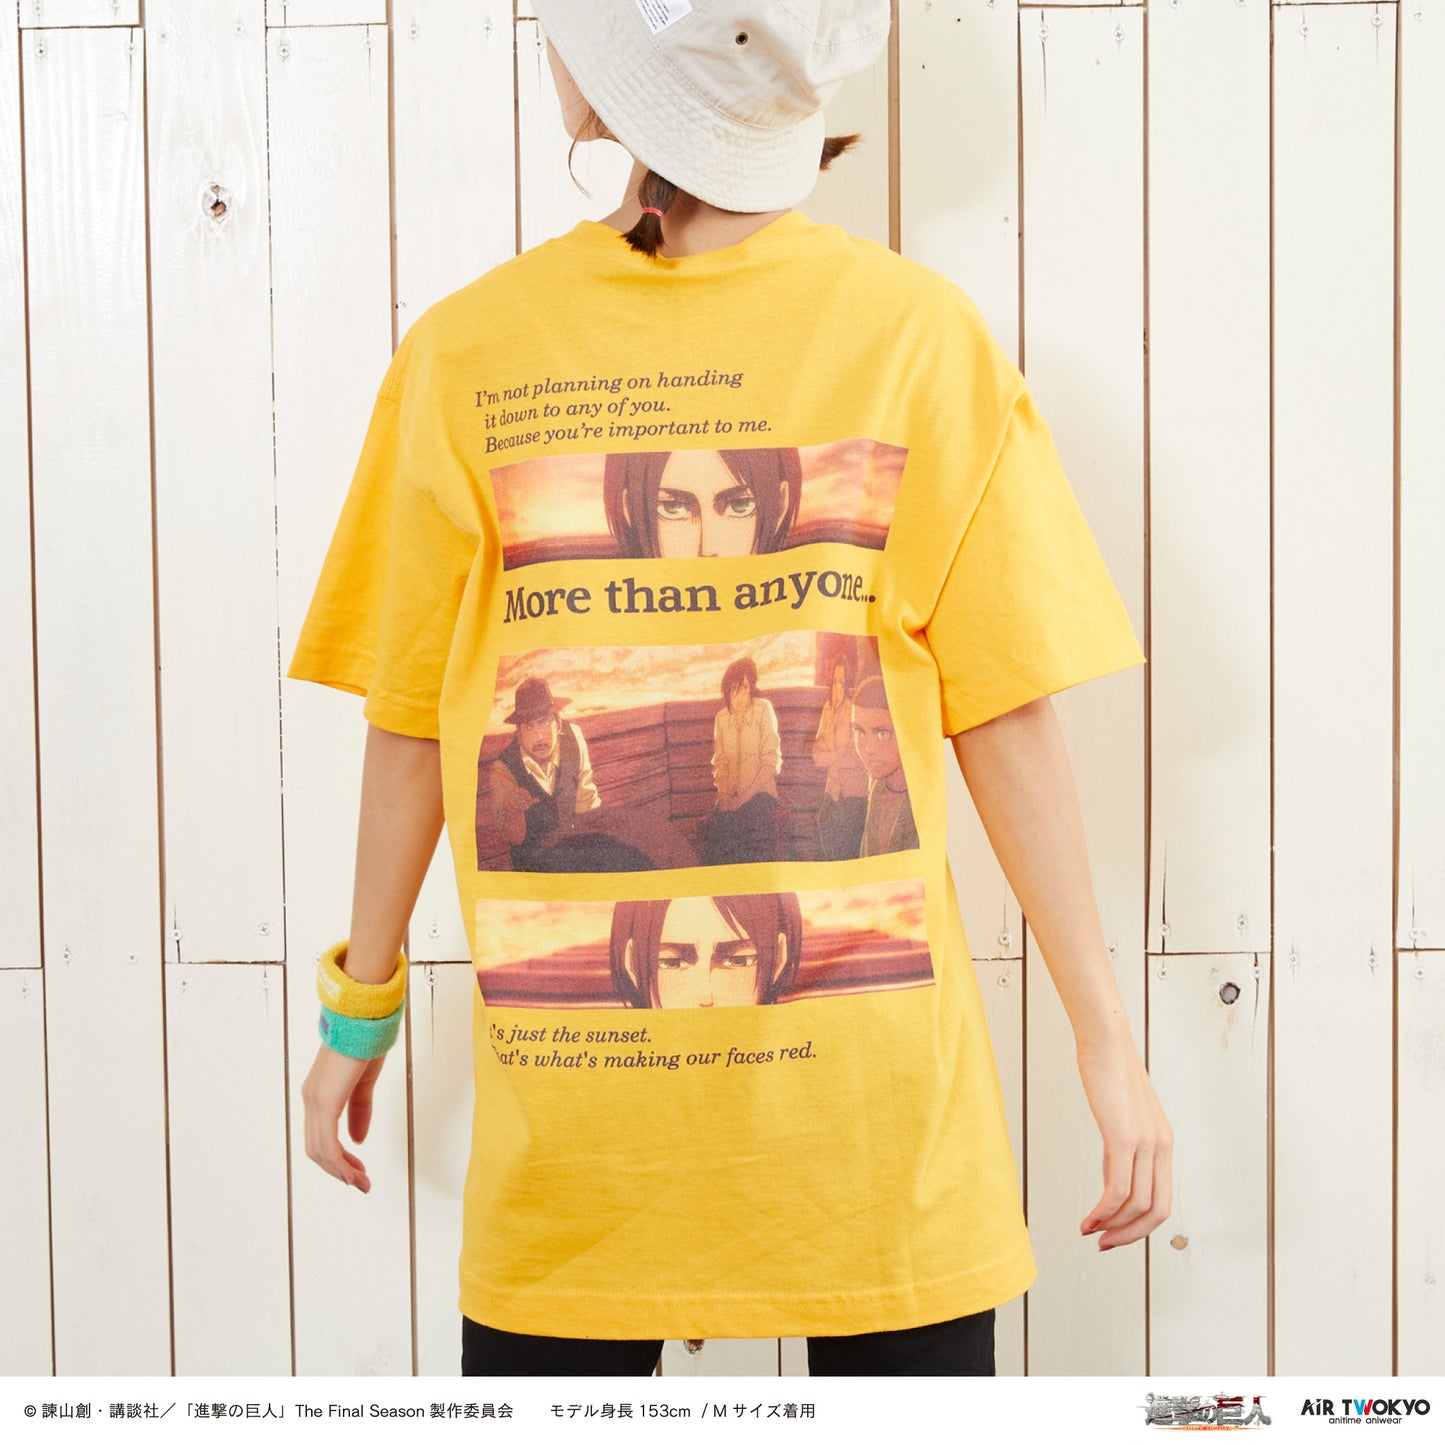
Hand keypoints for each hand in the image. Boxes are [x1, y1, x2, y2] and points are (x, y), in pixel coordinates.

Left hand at [301, 1044, 384, 1191]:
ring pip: (320, 1150)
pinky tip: (352, 1173)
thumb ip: (360, 1111)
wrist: (364, 1018)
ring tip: (361, 1183)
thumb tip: (358, 1139)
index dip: (337, 1159)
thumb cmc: (366, 1042)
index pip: (320, 1137)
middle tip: (361, 1184)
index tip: (356, 1172)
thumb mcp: (364, 1082)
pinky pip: (327, 1142)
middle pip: (317, 1148)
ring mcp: (315, 1100)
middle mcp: (311, 1099)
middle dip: (339, 1170)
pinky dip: (339, 1162)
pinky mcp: (325, 1100)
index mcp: (319, 1094)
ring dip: (341, 1171)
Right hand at [1075, 1036, 1172, 1249]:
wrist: (1106, 1040)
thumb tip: (1111, 1176)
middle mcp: (1160, 1146)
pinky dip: (1102, 1210)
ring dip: (1112, 1226)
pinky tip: (1088, 1217)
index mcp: (1163, 1142)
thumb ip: (1121, 1147)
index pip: (1161, 1199)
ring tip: (1090, 1231)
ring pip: (1137, 1205)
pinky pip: (1117, 1188)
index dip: (1139, 1225)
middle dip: (1130, 1235)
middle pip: (1156, 1210)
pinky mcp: (1124, 1137)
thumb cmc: (1109, 1070)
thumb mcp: (1121, 1115)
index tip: (1113, 1231)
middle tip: (1104, 1244)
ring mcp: (1145, 1143)